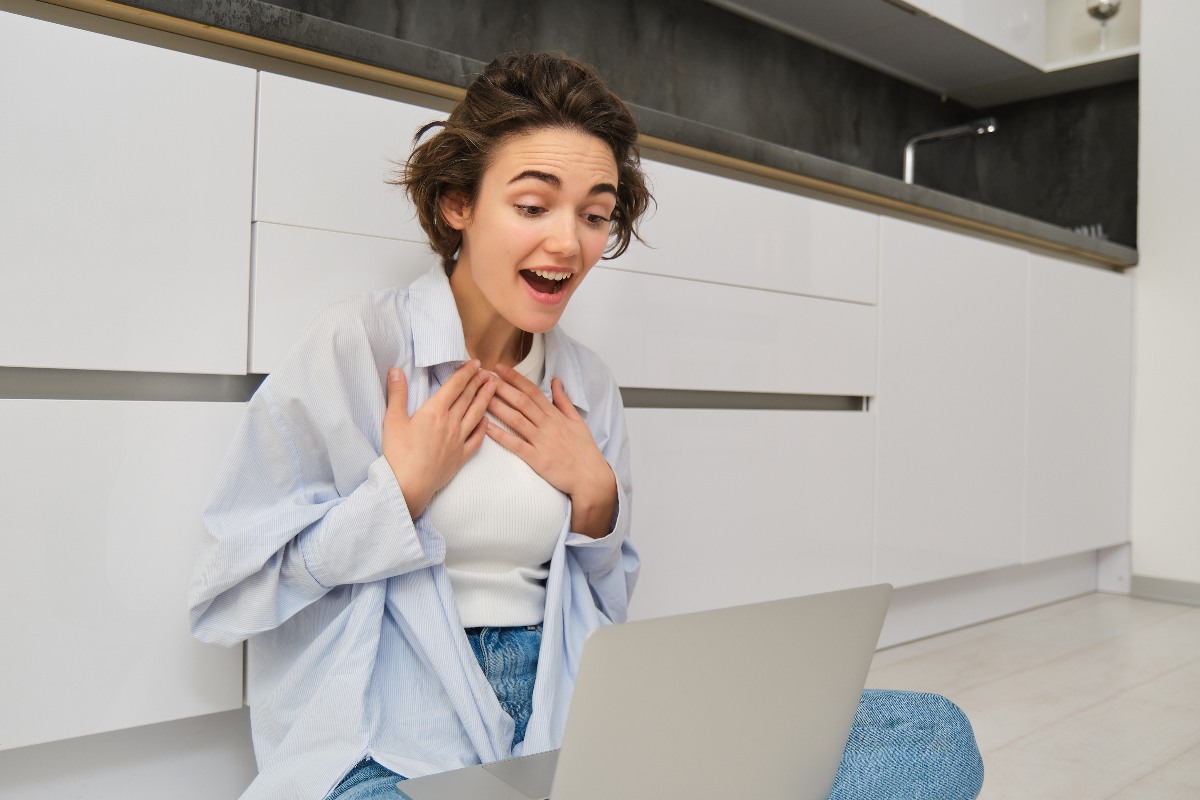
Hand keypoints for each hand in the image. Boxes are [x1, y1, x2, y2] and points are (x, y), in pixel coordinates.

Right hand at [382, 361, 497, 516]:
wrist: (408, 485)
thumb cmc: (398, 453)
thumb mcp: (392, 420)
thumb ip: (397, 393)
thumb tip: (395, 370)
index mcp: (435, 412)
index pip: (455, 386)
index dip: (466, 373)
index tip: (475, 363)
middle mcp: (451, 423)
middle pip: (468, 398)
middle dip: (478, 382)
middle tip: (488, 372)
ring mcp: (459, 440)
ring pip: (477, 414)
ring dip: (486, 399)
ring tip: (494, 388)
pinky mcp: (461, 456)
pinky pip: (477, 439)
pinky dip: (484, 427)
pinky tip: (487, 421)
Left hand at [485, 365, 616, 537]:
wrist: (590, 477)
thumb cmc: (584, 450)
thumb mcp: (577, 421)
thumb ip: (563, 401)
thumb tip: (555, 381)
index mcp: (555, 415)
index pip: (532, 391)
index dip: (515, 378)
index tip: (500, 368)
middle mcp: (547, 425)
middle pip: (521, 401)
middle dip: (501, 387)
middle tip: (484, 377)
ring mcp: (542, 441)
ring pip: (516, 419)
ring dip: (497, 407)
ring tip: (480, 397)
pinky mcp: (537, 459)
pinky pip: (516, 445)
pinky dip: (501, 435)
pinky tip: (486, 427)